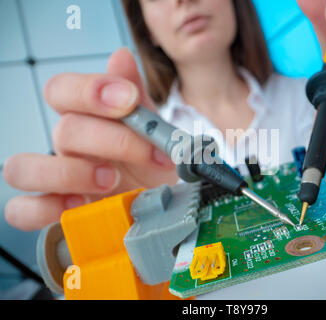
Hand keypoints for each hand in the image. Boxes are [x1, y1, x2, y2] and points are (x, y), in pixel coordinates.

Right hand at [3, 48, 177, 230]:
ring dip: (68, 173)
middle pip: (63, 131)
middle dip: (113, 141)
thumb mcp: (152, 127)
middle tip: (152, 154)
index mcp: (84, 116)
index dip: (90, 91)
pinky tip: (81, 205)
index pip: (62, 90)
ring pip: (21, 168)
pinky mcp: (52, 210)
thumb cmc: (150, 158)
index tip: (130, 100)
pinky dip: (44, 210)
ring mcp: (53, 179)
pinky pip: (20, 211)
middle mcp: (64, 144)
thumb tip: (121, 56)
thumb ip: (137, 96)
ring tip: (110, 179)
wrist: (158, 195)